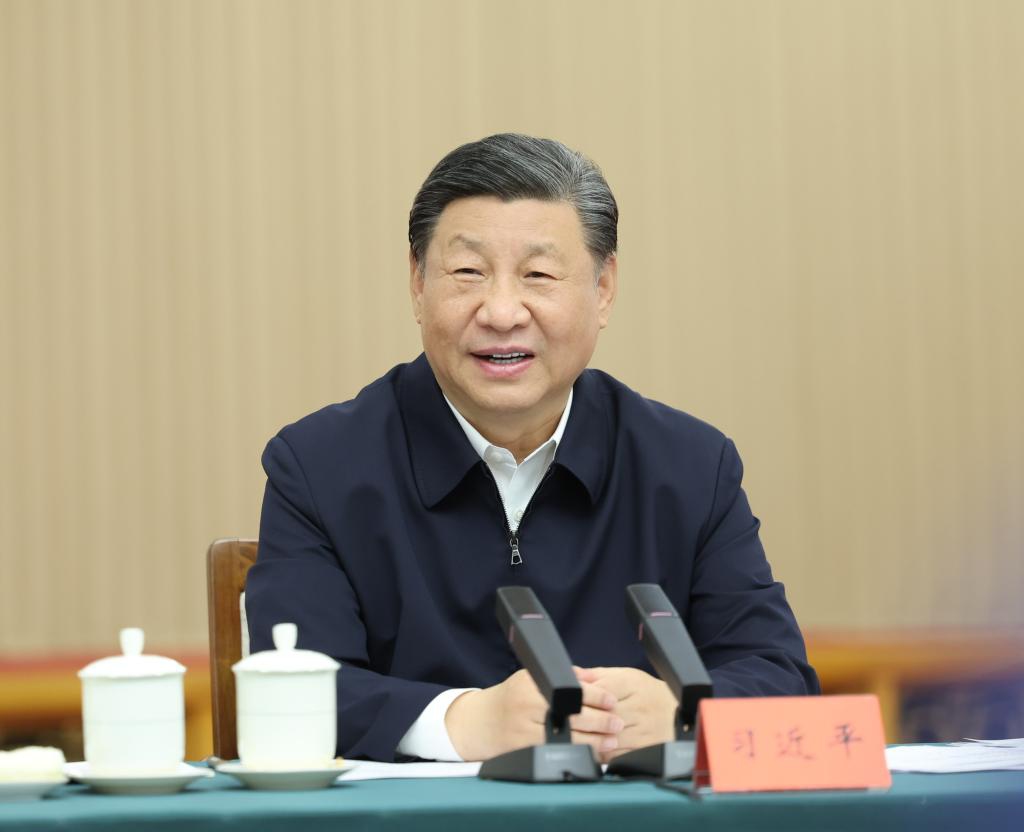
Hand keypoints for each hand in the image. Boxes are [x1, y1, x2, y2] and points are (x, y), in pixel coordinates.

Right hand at [444, 668, 622, 760]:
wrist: (478, 723)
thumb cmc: (510, 698)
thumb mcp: (529, 679)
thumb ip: (560, 676)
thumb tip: (592, 677)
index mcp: (532, 686)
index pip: (572, 690)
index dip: (596, 696)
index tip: (612, 701)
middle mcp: (527, 708)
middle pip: (573, 716)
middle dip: (601, 721)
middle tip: (618, 723)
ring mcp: (525, 732)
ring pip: (568, 738)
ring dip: (594, 742)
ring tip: (610, 741)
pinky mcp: (524, 752)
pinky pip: (557, 754)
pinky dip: (577, 754)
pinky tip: (591, 754)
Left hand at [575, 667, 676, 762]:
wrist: (680, 714)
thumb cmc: (647, 693)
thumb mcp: (626, 677)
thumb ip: (598, 676)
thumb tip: (572, 674)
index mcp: (633, 684)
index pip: (601, 690)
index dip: (582, 697)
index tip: (569, 702)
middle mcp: (640, 706)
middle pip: (605, 714)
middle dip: (585, 720)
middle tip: (567, 723)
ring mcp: (645, 729)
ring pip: (611, 737)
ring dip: (592, 739)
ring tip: (578, 738)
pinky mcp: (647, 748)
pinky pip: (620, 755)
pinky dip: (604, 754)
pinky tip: (595, 750)